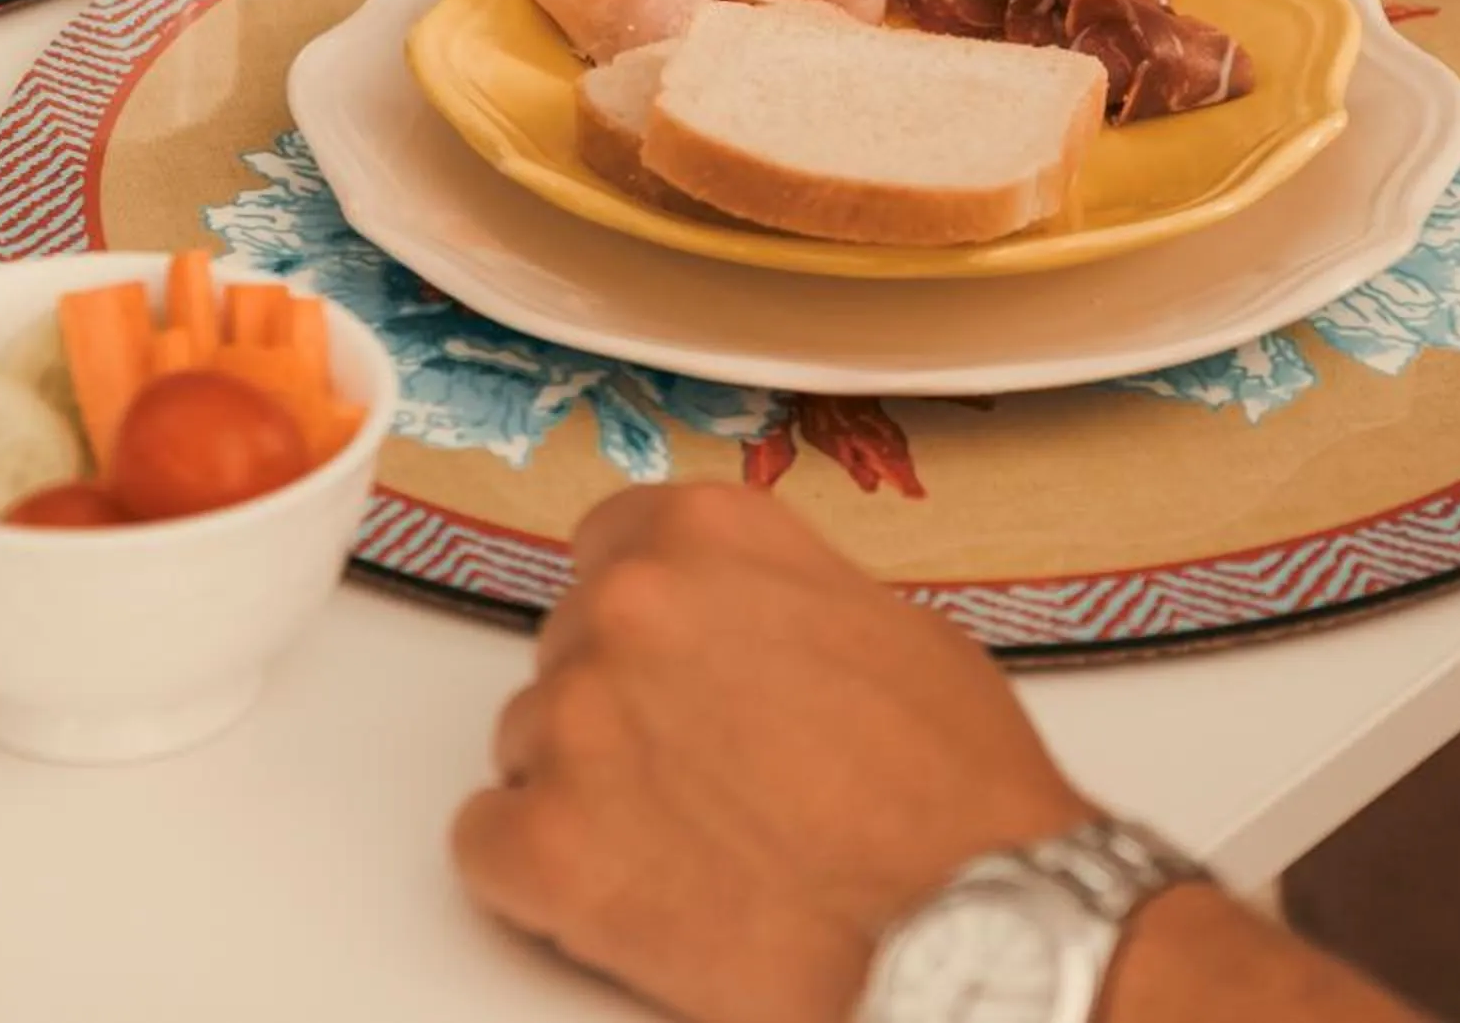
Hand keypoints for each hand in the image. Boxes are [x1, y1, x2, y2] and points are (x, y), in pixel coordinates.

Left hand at [453, 485, 1091, 1022]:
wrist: (973, 927)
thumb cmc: (954, 792)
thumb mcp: (888, 627)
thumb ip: (772, 601)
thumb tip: (734, 625)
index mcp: (707, 533)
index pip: (607, 546)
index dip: (643, 618)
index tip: (669, 662)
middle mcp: (626, 605)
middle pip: (567, 648)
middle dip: (619, 709)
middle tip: (704, 775)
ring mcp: (576, 722)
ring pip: (527, 745)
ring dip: (587, 791)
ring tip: (691, 844)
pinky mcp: (545, 846)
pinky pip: (486, 845)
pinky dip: (541, 878)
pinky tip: (633, 894)